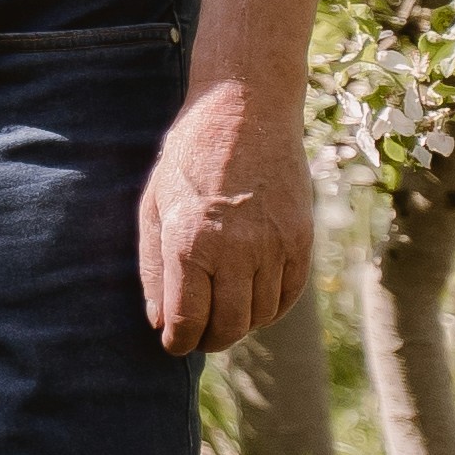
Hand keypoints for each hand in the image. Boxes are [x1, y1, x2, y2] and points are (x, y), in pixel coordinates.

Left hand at [138, 73, 315, 354]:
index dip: (178, 342)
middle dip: (209, 340)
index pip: (187, 321)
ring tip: (223, 314)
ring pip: (260, 315)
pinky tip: (253, 299)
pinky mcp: (302, 239)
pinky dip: (271, 307)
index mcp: (190, 243)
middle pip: (228, 327)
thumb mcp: (153, 206)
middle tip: (198, 337)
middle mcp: (236, 250)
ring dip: (241, 324)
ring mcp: (274, 245)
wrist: (246, 111)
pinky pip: (289, 294)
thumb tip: (158, 322)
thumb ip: (153, 268)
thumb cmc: (189, 157)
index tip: (173, 344)